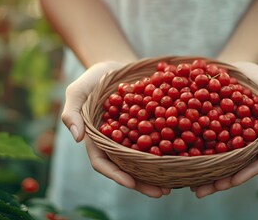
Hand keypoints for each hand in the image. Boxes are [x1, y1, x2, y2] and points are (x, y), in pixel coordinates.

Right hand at [61, 61, 170, 197]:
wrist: (116, 65)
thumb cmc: (93, 79)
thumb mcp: (78, 91)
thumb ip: (72, 112)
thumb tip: (76, 138)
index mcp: (97, 139)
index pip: (103, 162)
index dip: (116, 174)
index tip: (131, 183)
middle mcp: (117, 142)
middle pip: (128, 166)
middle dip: (144, 181)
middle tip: (162, 192)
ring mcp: (134, 135)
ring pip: (146, 158)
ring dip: (160, 171)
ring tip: (176, 182)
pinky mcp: (149, 125)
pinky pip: (159, 138)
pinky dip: (170, 148)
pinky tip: (184, 155)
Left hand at [192, 61, 257, 197]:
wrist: (235, 66)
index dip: (247, 173)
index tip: (230, 182)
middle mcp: (244, 142)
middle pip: (235, 166)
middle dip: (219, 180)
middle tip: (201, 190)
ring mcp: (226, 136)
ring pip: (217, 159)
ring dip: (204, 173)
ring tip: (189, 184)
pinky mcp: (210, 127)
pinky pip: (202, 142)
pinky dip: (193, 152)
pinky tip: (180, 159)